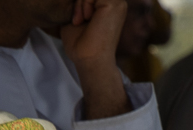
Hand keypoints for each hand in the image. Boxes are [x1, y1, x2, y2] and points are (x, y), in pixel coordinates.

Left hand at [61, 0, 128, 118]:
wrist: (89, 60)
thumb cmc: (81, 45)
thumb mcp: (75, 18)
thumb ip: (77, 5)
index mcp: (109, 6)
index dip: (79, 4)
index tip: (76, 21)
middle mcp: (116, 2)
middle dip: (79, 2)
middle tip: (77, 21)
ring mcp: (117, 2)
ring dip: (80, 4)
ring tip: (80, 21)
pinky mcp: (114, 4)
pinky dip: (84, 4)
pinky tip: (87, 19)